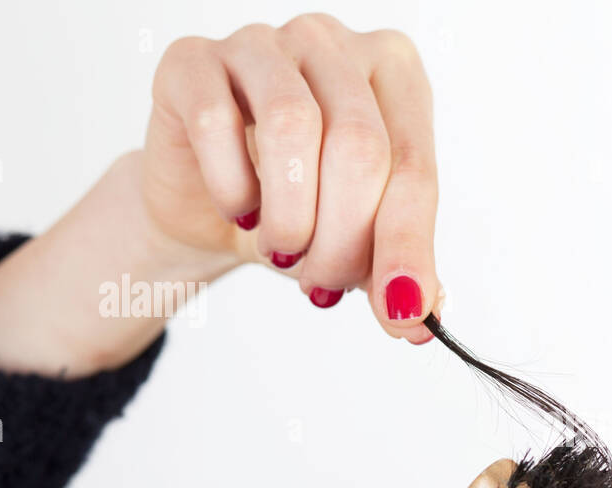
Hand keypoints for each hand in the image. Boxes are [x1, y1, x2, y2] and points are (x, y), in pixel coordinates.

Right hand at [144, 13, 440, 342]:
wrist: (208, 206)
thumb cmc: (298, 208)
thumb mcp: (360, 240)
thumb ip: (396, 268)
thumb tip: (419, 319)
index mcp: (394, 73)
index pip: (414, 165)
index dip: (406, 246)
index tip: (401, 312)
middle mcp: (332, 43)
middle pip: (358, 148)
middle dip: (342, 241)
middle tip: (322, 282)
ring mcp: (261, 43)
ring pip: (293, 128)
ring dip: (290, 217)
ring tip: (283, 252)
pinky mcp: (193, 61)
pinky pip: (216, 122)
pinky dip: (232, 189)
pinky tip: (239, 212)